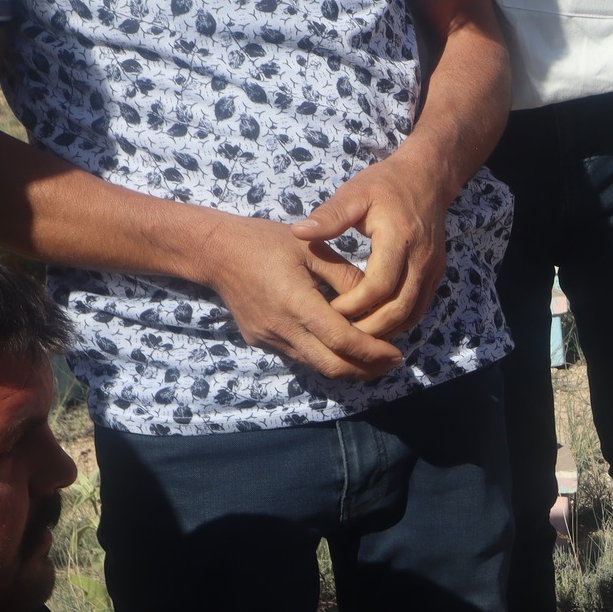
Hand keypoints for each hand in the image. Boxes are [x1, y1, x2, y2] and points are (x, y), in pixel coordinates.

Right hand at [193, 215, 404, 380]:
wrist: (215, 251)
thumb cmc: (266, 242)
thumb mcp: (313, 249)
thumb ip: (347, 277)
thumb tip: (378, 301)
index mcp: (296, 302)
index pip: (342, 341)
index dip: (373, 352)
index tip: (397, 352)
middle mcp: (281, 327)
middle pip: (332, 366)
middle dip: (367, 369)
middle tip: (393, 362)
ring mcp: (269, 338)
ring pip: (316, 366)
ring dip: (348, 367)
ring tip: (376, 358)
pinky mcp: (262, 340)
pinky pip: (301, 357)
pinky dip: (327, 358)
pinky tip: (344, 347)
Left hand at [290, 153, 455, 340]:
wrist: (426, 180)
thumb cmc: (384, 185)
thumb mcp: (354, 193)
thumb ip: (329, 216)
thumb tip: (298, 232)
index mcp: (399, 238)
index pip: (380, 284)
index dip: (355, 303)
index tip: (330, 310)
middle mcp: (421, 258)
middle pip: (399, 307)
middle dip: (370, 327)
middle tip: (342, 335)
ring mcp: (432, 269)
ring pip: (413, 313)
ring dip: (386, 330)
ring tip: (357, 337)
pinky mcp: (436, 274)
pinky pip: (419, 308)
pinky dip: (399, 322)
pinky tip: (376, 325)